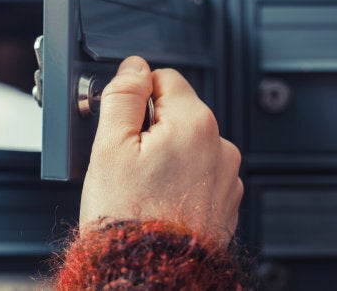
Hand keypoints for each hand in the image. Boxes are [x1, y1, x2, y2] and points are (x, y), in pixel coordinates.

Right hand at [80, 56, 242, 242]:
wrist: (149, 272)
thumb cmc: (128, 217)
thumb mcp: (110, 147)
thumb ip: (123, 96)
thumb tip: (133, 67)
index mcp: (195, 124)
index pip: (165, 78)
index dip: (136, 96)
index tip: (123, 122)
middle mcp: (221, 146)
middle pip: (178, 113)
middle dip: (151, 128)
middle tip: (127, 162)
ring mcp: (227, 177)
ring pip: (188, 145)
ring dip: (166, 155)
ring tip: (143, 185)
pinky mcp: (225, 201)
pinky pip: (200, 174)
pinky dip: (180, 179)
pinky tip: (160, 198)